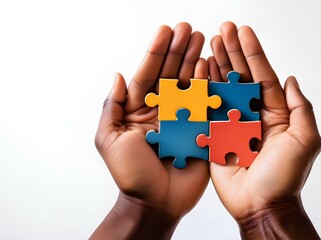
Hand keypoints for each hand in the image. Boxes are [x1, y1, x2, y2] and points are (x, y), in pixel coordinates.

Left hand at [91, 23, 209, 238]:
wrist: (155, 203)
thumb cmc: (130, 174)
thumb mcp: (110, 140)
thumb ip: (112, 107)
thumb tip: (117, 75)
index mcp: (139, 110)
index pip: (148, 74)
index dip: (156, 52)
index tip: (165, 31)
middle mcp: (162, 110)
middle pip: (171, 74)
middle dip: (179, 50)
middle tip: (188, 29)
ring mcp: (183, 119)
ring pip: (189, 84)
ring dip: (195, 61)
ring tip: (202, 39)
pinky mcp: (200, 130)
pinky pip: (205, 104)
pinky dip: (208, 84)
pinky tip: (210, 66)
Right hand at [208, 22, 320, 238]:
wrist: (261, 204)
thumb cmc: (285, 177)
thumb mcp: (305, 140)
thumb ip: (300, 108)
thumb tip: (291, 79)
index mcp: (275, 113)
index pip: (263, 76)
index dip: (253, 53)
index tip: (243, 32)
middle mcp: (253, 114)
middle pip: (241, 77)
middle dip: (233, 52)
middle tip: (223, 30)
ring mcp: (233, 123)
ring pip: (223, 88)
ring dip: (217, 65)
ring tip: (210, 42)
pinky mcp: (216, 135)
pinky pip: (208, 108)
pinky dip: (203, 89)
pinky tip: (199, 70)